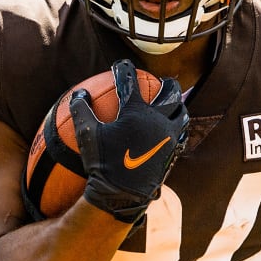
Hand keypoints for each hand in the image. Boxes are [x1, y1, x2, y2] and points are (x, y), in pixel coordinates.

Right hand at [70, 59, 188, 222]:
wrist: (123, 194)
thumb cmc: (102, 163)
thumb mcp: (87, 135)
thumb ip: (81, 110)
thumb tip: (79, 92)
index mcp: (136, 112)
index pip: (130, 81)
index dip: (124, 69)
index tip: (120, 65)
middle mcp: (158, 120)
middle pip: (169, 92)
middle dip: (165, 83)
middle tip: (160, 81)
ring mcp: (169, 136)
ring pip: (181, 112)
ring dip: (177, 104)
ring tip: (173, 103)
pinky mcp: (174, 152)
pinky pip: (181, 134)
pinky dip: (178, 127)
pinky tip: (173, 130)